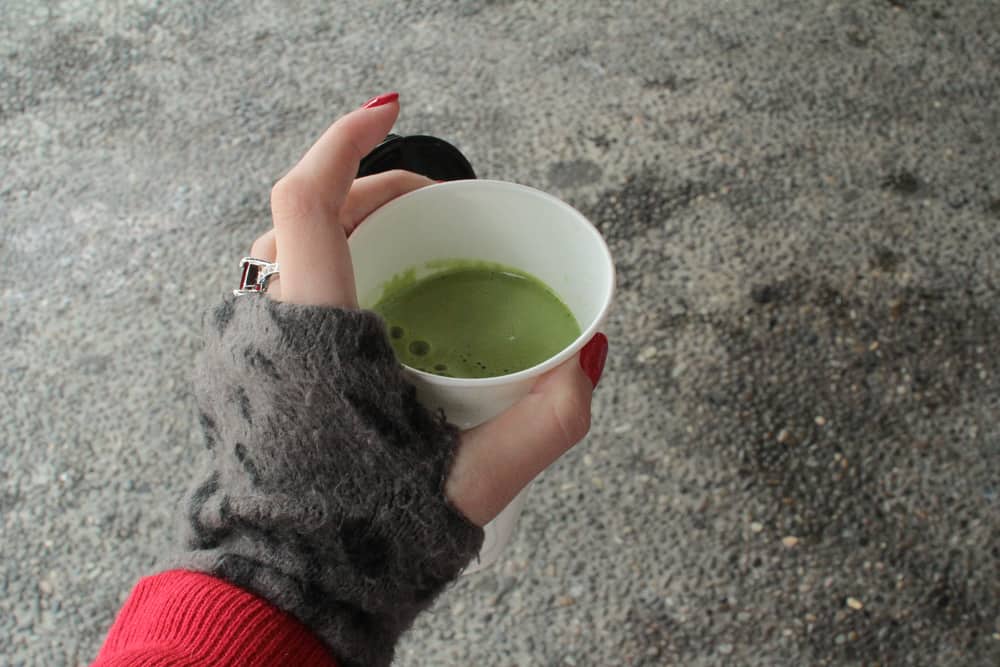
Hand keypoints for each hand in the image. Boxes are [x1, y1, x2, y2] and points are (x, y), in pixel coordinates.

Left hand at [249, 93, 606, 525]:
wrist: (290, 593)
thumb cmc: (370, 538)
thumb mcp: (475, 478)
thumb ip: (550, 419)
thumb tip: (591, 353)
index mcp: (314, 332)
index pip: (311, 198)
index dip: (348, 138)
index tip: (394, 109)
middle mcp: (263, 327)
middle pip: (306, 214)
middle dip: (373, 190)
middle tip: (435, 206)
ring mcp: (240, 352)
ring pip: (285, 250)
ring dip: (345, 230)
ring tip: (404, 248)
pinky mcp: (237, 378)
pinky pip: (276, 291)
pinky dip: (324, 272)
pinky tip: (367, 310)